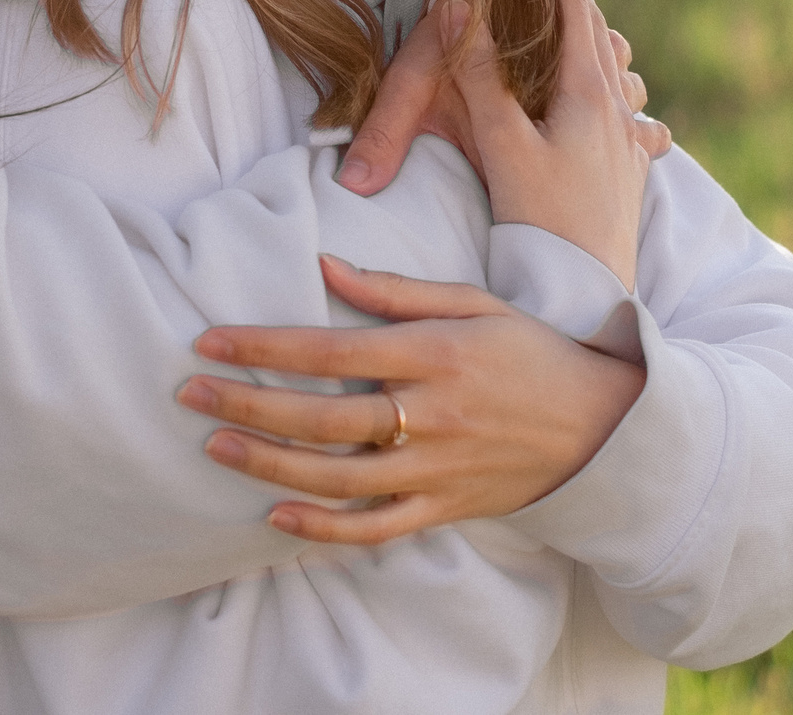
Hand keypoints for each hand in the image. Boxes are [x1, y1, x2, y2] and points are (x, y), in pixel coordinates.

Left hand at [175, 257, 644, 544]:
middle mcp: (431, 414)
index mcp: (435, 353)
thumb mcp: (472, 302)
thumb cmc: (530, 352)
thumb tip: (324, 263)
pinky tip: (274, 515)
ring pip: (336, 477)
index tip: (208, 341)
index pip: (330, 349)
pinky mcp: (443, 507)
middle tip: (189, 394)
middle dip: (248, 405)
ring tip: (216, 447)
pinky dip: (322, 528)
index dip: (263, 346)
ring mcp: (436, 467)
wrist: (602, 426)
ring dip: (269, 464)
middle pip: (322, 416)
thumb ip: (395, 289)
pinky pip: (373, 527)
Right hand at [341, 0, 672, 194]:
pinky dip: (616, 90)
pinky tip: (627, 109)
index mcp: (588, 94)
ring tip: (575, 12)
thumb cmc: (542, 226)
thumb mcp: (502, 147)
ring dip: (592, 32)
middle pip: (597, 27)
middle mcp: (617, 111)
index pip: (573, 4)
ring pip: (616, 67)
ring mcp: (627, 143)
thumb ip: (483, 79)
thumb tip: (461, 10)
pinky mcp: (627, 174)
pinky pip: (628, 113)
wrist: (586, 299)